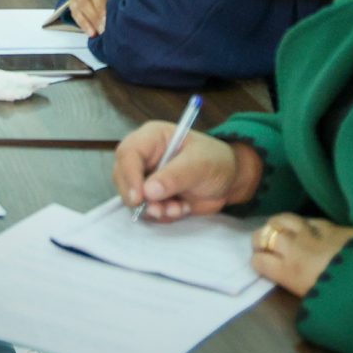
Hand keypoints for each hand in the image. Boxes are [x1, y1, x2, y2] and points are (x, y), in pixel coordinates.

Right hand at [112, 124, 260, 220]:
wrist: (230, 180)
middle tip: (157, 210)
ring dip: (153, 208)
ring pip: (132, 195)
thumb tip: (148, 191)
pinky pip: (146, 209)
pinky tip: (181, 209)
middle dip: (138, 196)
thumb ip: (175, 176)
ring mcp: (147, 177)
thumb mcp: (200, 164)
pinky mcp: (153, 196)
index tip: (139, 197)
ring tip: (177, 209)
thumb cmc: (216, 161)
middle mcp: (144, 157)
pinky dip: (161, 214)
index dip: (129, 175)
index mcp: (152, 138)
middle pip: (122, 175)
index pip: (128, 153)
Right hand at [252, 214, 352, 295]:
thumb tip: (291, 281)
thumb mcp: (314, 303)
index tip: (264, 266)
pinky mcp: (331, 224)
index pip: (259, 260)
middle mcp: (294, 247)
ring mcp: (312, 232)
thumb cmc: (343, 301)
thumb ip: (297, 287)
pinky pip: (310, 219)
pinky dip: (305, 223)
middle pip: (264, 234)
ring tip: (281, 229)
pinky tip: (310, 228)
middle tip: (266, 246)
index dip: (259, 262)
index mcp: (288, 271)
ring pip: (283, 218)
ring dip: (279, 224)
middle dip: (262, 240)